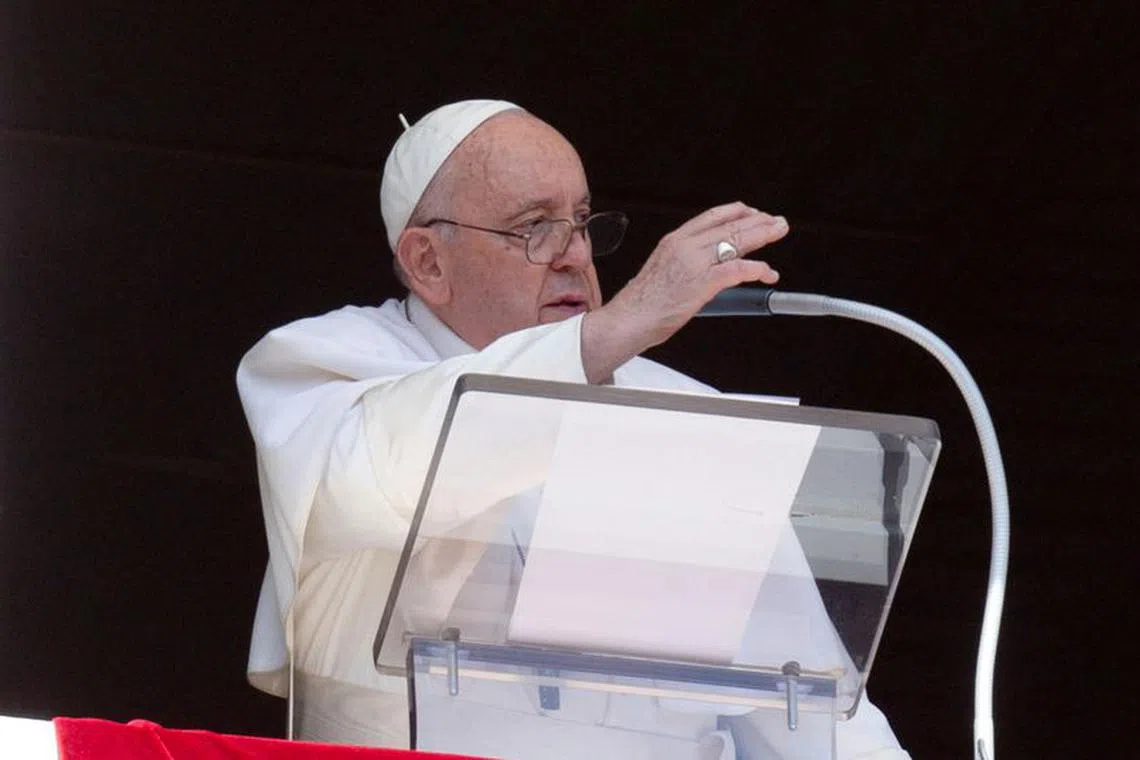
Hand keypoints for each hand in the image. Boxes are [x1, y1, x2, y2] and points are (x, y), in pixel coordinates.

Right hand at [581, 202, 787, 381]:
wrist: (628, 319)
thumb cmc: (643, 302)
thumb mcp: (663, 269)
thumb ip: (686, 261)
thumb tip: (709, 264)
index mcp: (674, 240)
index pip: (712, 216)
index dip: (738, 212)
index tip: (754, 214)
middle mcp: (684, 245)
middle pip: (729, 226)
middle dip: (758, 222)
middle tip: (778, 222)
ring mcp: (693, 263)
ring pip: (735, 242)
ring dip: (762, 236)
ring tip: (778, 234)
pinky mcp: (701, 284)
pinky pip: (735, 270)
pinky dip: (756, 269)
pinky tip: (767, 272)